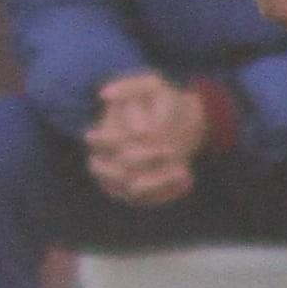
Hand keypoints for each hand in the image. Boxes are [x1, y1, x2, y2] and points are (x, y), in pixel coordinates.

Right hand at [85, 74, 198, 207]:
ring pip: (132, 192)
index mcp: (103, 133)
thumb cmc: (161, 102)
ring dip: (159, 182)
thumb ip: (127, 86)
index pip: (98, 143)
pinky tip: (188, 178)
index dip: (119, 140)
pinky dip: (170, 192)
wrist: (182, 122)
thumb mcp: (149, 85)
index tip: (149, 133)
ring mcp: (121, 181)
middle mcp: (106, 160)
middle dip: (145, 160)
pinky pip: (150, 201)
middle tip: (171, 149)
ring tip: (183, 169)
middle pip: (115, 170)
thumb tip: (104, 96)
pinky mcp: (139, 194)